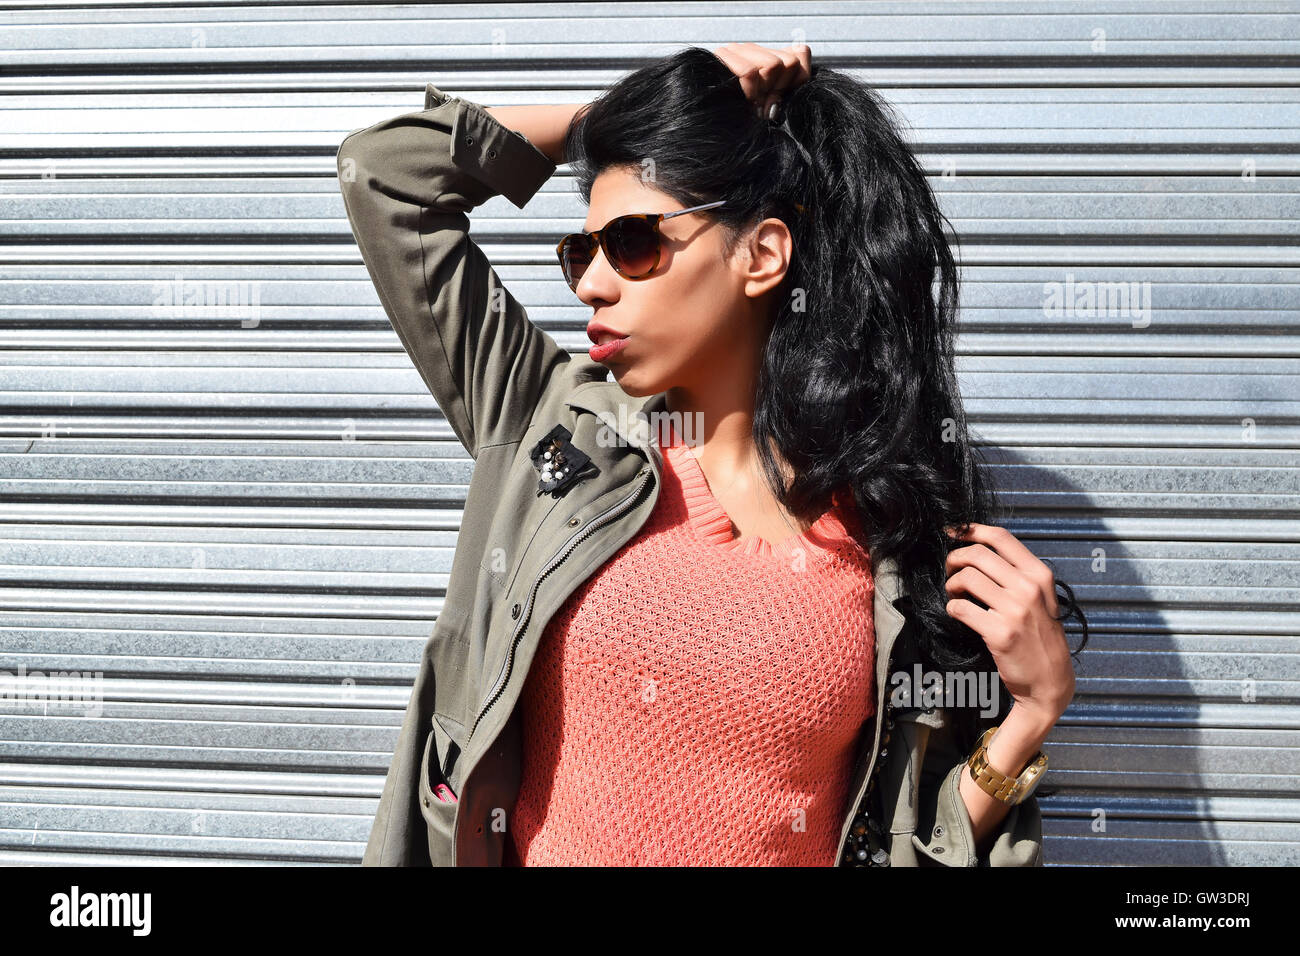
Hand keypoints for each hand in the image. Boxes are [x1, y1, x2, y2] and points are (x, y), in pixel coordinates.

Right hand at [712, 42, 812, 119]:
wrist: (714, 129)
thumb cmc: (748, 120)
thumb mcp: (778, 105)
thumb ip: (794, 85)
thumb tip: (790, 75)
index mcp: (769, 55)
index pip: (800, 53)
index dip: (792, 83)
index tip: (776, 100)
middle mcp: (754, 48)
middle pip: (790, 61)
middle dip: (779, 89)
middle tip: (762, 104)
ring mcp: (738, 49)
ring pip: (774, 65)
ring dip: (764, 92)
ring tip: (752, 103)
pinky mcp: (722, 55)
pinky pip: (750, 72)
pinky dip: (750, 92)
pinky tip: (744, 101)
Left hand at [943, 522, 1075, 730]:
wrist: (1050, 680)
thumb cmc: (1040, 636)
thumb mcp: (1041, 597)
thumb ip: (1017, 573)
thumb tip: (980, 549)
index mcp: (1039, 575)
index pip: (1001, 538)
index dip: (971, 529)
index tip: (954, 531)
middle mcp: (1029, 588)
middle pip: (977, 554)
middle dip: (955, 558)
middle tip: (950, 570)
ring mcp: (1015, 611)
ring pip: (966, 578)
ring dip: (952, 585)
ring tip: (955, 595)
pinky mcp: (999, 633)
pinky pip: (960, 609)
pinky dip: (952, 609)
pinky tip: (959, 614)